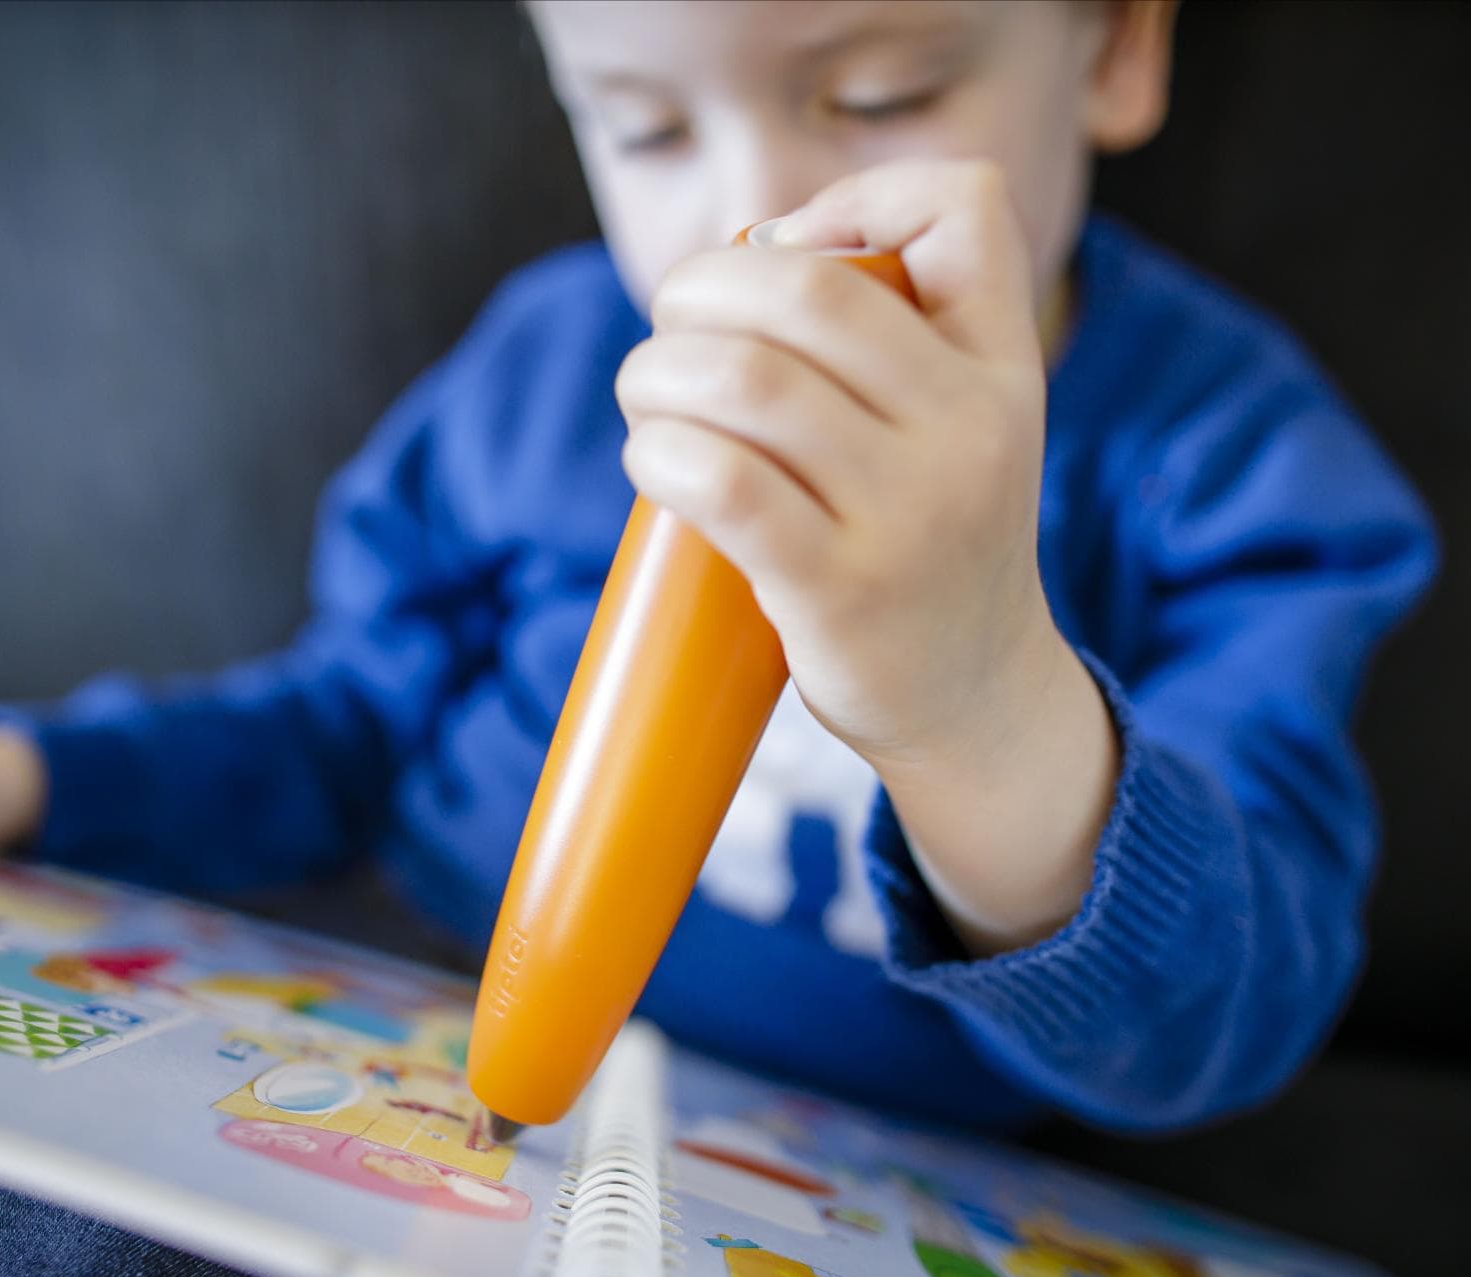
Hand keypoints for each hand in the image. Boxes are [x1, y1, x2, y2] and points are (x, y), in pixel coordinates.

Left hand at [617, 159, 1057, 769]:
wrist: (974, 702)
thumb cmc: (929, 546)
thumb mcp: (962, 427)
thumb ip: (898, 341)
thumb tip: (748, 258)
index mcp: (1003, 368)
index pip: (964, 206)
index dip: (848, 201)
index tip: (780, 257)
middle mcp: (971, 428)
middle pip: (805, 287)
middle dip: (697, 289)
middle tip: (668, 333)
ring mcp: (911, 514)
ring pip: (747, 380)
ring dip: (658, 373)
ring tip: (646, 399)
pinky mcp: (841, 592)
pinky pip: (723, 482)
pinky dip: (658, 452)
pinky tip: (650, 459)